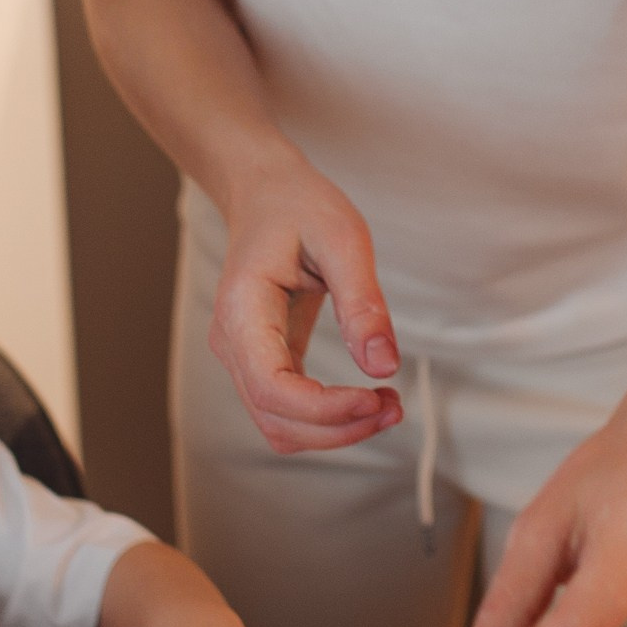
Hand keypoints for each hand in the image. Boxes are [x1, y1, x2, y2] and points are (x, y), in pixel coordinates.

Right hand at [210, 151, 403, 454]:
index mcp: (243, 309)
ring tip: (387, 407)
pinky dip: (327, 419)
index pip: (272, 386)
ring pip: (280, 426)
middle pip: (276, 418)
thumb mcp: (343, 240)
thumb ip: (362, 303)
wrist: (266, 195)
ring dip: (334, 431)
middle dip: (338, 427)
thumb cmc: (300, 208)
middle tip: (394, 405)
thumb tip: (383, 365)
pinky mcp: (262, 363)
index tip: (376, 399)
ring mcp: (242, 357)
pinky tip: (366, 400)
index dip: (325, 409)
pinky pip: (287, 411)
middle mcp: (231, 343)